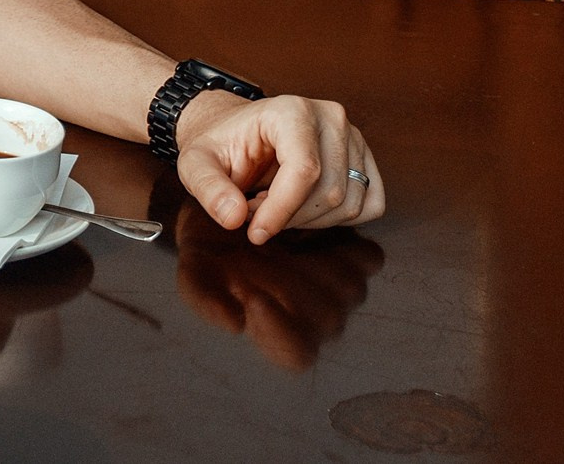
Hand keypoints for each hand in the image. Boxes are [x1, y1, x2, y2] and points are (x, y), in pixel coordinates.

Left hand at [173, 90, 384, 243]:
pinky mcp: (365, 160)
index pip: (304, 170)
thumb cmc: (220, 146)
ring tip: (275, 202)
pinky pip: (368, 206)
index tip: (255, 232)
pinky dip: (335, 219)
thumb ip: (208, 188)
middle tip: (256, 208)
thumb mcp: (195, 164)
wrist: (237, 133)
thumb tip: (233, 217)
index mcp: (291, 110)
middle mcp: (330, 118)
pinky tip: (304, 205)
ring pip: (347, 204)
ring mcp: (354, 138)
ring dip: (308, 219)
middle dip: (289, 215)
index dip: (282, 209)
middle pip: (328, 191)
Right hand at [173, 201, 382, 372]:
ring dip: (324, 262)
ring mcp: (340, 290)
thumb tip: (234, 322)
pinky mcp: (356, 259)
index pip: (293, 354)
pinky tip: (314, 224)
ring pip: (351, 289)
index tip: (253, 298)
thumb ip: (206, 297)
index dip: (279, 333)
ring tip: (286, 231)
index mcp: (274, 329)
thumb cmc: (211, 250)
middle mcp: (313, 317)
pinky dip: (348, 243)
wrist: (232, 208)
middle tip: (263, 250)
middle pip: (326, 320)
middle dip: (297, 285)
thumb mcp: (195, 271)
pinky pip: (368, 259)